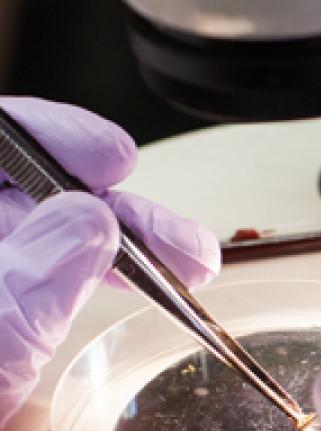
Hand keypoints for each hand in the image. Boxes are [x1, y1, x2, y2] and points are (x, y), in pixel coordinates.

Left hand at [0, 97, 219, 426]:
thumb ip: (28, 282)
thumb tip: (92, 218)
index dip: (52, 134)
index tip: (112, 159)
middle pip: (38, 185)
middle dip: (120, 206)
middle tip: (178, 238)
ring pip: (60, 224)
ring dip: (134, 239)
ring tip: (192, 263)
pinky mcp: (10, 295)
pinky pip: (63, 262)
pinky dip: (112, 266)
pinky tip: (149, 277)